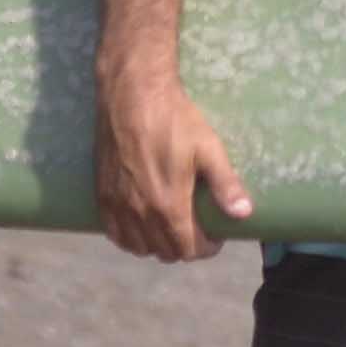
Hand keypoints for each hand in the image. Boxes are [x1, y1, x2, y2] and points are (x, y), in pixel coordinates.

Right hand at [95, 62, 255, 262]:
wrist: (132, 95)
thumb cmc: (174, 120)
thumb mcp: (208, 149)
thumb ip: (225, 184)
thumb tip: (244, 214)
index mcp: (168, 205)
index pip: (188, 249)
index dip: (206, 248)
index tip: (215, 237)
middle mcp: (140, 213)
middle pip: (165, 252)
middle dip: (185, 247)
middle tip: (197, 230)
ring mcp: (117, 206)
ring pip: (139, 247)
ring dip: (157, 245)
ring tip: (172, 228)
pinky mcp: (101, 195)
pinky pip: (114, 234)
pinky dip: (129, 237)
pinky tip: (141, 225)